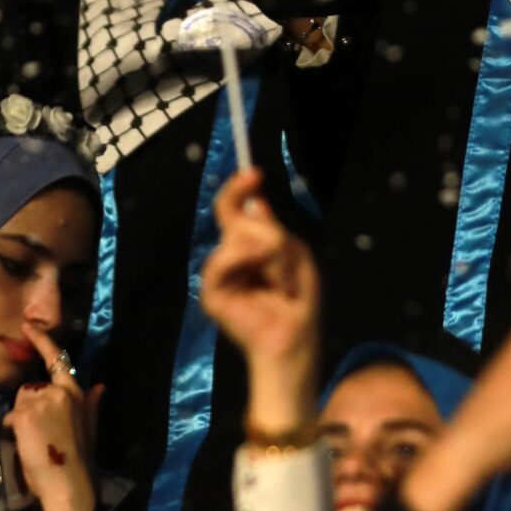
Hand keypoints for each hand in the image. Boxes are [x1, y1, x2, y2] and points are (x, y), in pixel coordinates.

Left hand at [6, 324, 103, 510]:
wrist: (67, 483)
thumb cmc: (78, 458)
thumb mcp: (88, 427)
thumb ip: (91, 404)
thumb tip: (100, 385)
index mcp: (75, 393)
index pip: (58, 361)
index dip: (42, 342)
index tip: (28, 327)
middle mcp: (58, 392)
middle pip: (30, 389)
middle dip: (28, 407)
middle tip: (38, 432)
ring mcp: (41, 402)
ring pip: (18, 403)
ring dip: (19, 418)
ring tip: (33, 439)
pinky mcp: (24, 415)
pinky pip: (10, 417)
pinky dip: (12, 430)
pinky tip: (25, 443)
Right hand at [200, 169, 320, 428]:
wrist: (293, 338)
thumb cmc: (299, 300)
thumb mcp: (295, 256)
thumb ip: (273, 230)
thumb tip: (255, 203)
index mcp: (249, 246)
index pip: (235, 210)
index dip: (240, 188)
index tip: (254, 173)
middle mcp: (231, 256)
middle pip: (238, 218)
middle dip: (270, 232)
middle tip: (286, 257)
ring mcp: (220, 274)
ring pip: (238, 236)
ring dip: (270, 253)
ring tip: (282, 280)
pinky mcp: (212, 293)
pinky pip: (224, 260)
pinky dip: (249, 261)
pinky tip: (268, 276)